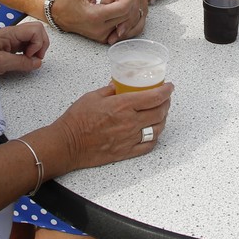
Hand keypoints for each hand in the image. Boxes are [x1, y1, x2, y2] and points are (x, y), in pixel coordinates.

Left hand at [0, 23, 47, 75]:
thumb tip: (38, 63)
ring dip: (38, 48)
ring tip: (30, 59)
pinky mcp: (12, 44)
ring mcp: (14, 37)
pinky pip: (28, 43)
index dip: (38, 44)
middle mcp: (14, 32)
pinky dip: (32, 51)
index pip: (35, 29)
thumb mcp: (0, 63)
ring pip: (35, 36)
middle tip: (34, 58)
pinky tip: (25, 59)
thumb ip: (21, 62)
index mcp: (11, 33)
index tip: (29, 56)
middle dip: (41, 44)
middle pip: (38, 30)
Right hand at [53, 0, 146, 43]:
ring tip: (115, 2)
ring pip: (124, 23)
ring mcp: (102, 35)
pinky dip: (120, 18)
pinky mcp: (103, 38)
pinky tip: (113, 11)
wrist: (62, 17)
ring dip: (124, 10)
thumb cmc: (72, 2)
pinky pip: (119, 28)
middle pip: (126, 15)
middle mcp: (100, 28)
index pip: (123, 8)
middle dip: (127, 2)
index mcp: (95, 15)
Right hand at [56, 83, 172, 170]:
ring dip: (162, 120)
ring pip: (157, 129)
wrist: (67, 144)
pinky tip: (153, 132)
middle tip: (165, 98)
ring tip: (161, 114)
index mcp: (123, 106)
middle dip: (166, 103)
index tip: (170, 87)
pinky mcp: (126, 152)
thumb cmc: (77, 120)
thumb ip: (110, 90)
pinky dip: (154, 138)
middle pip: (159, 112)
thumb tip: (119, 85)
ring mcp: (129, 139)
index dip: (166, 91)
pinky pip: (148, 146)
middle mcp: (130, 123)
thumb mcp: (93, 96)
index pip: (154, 97)